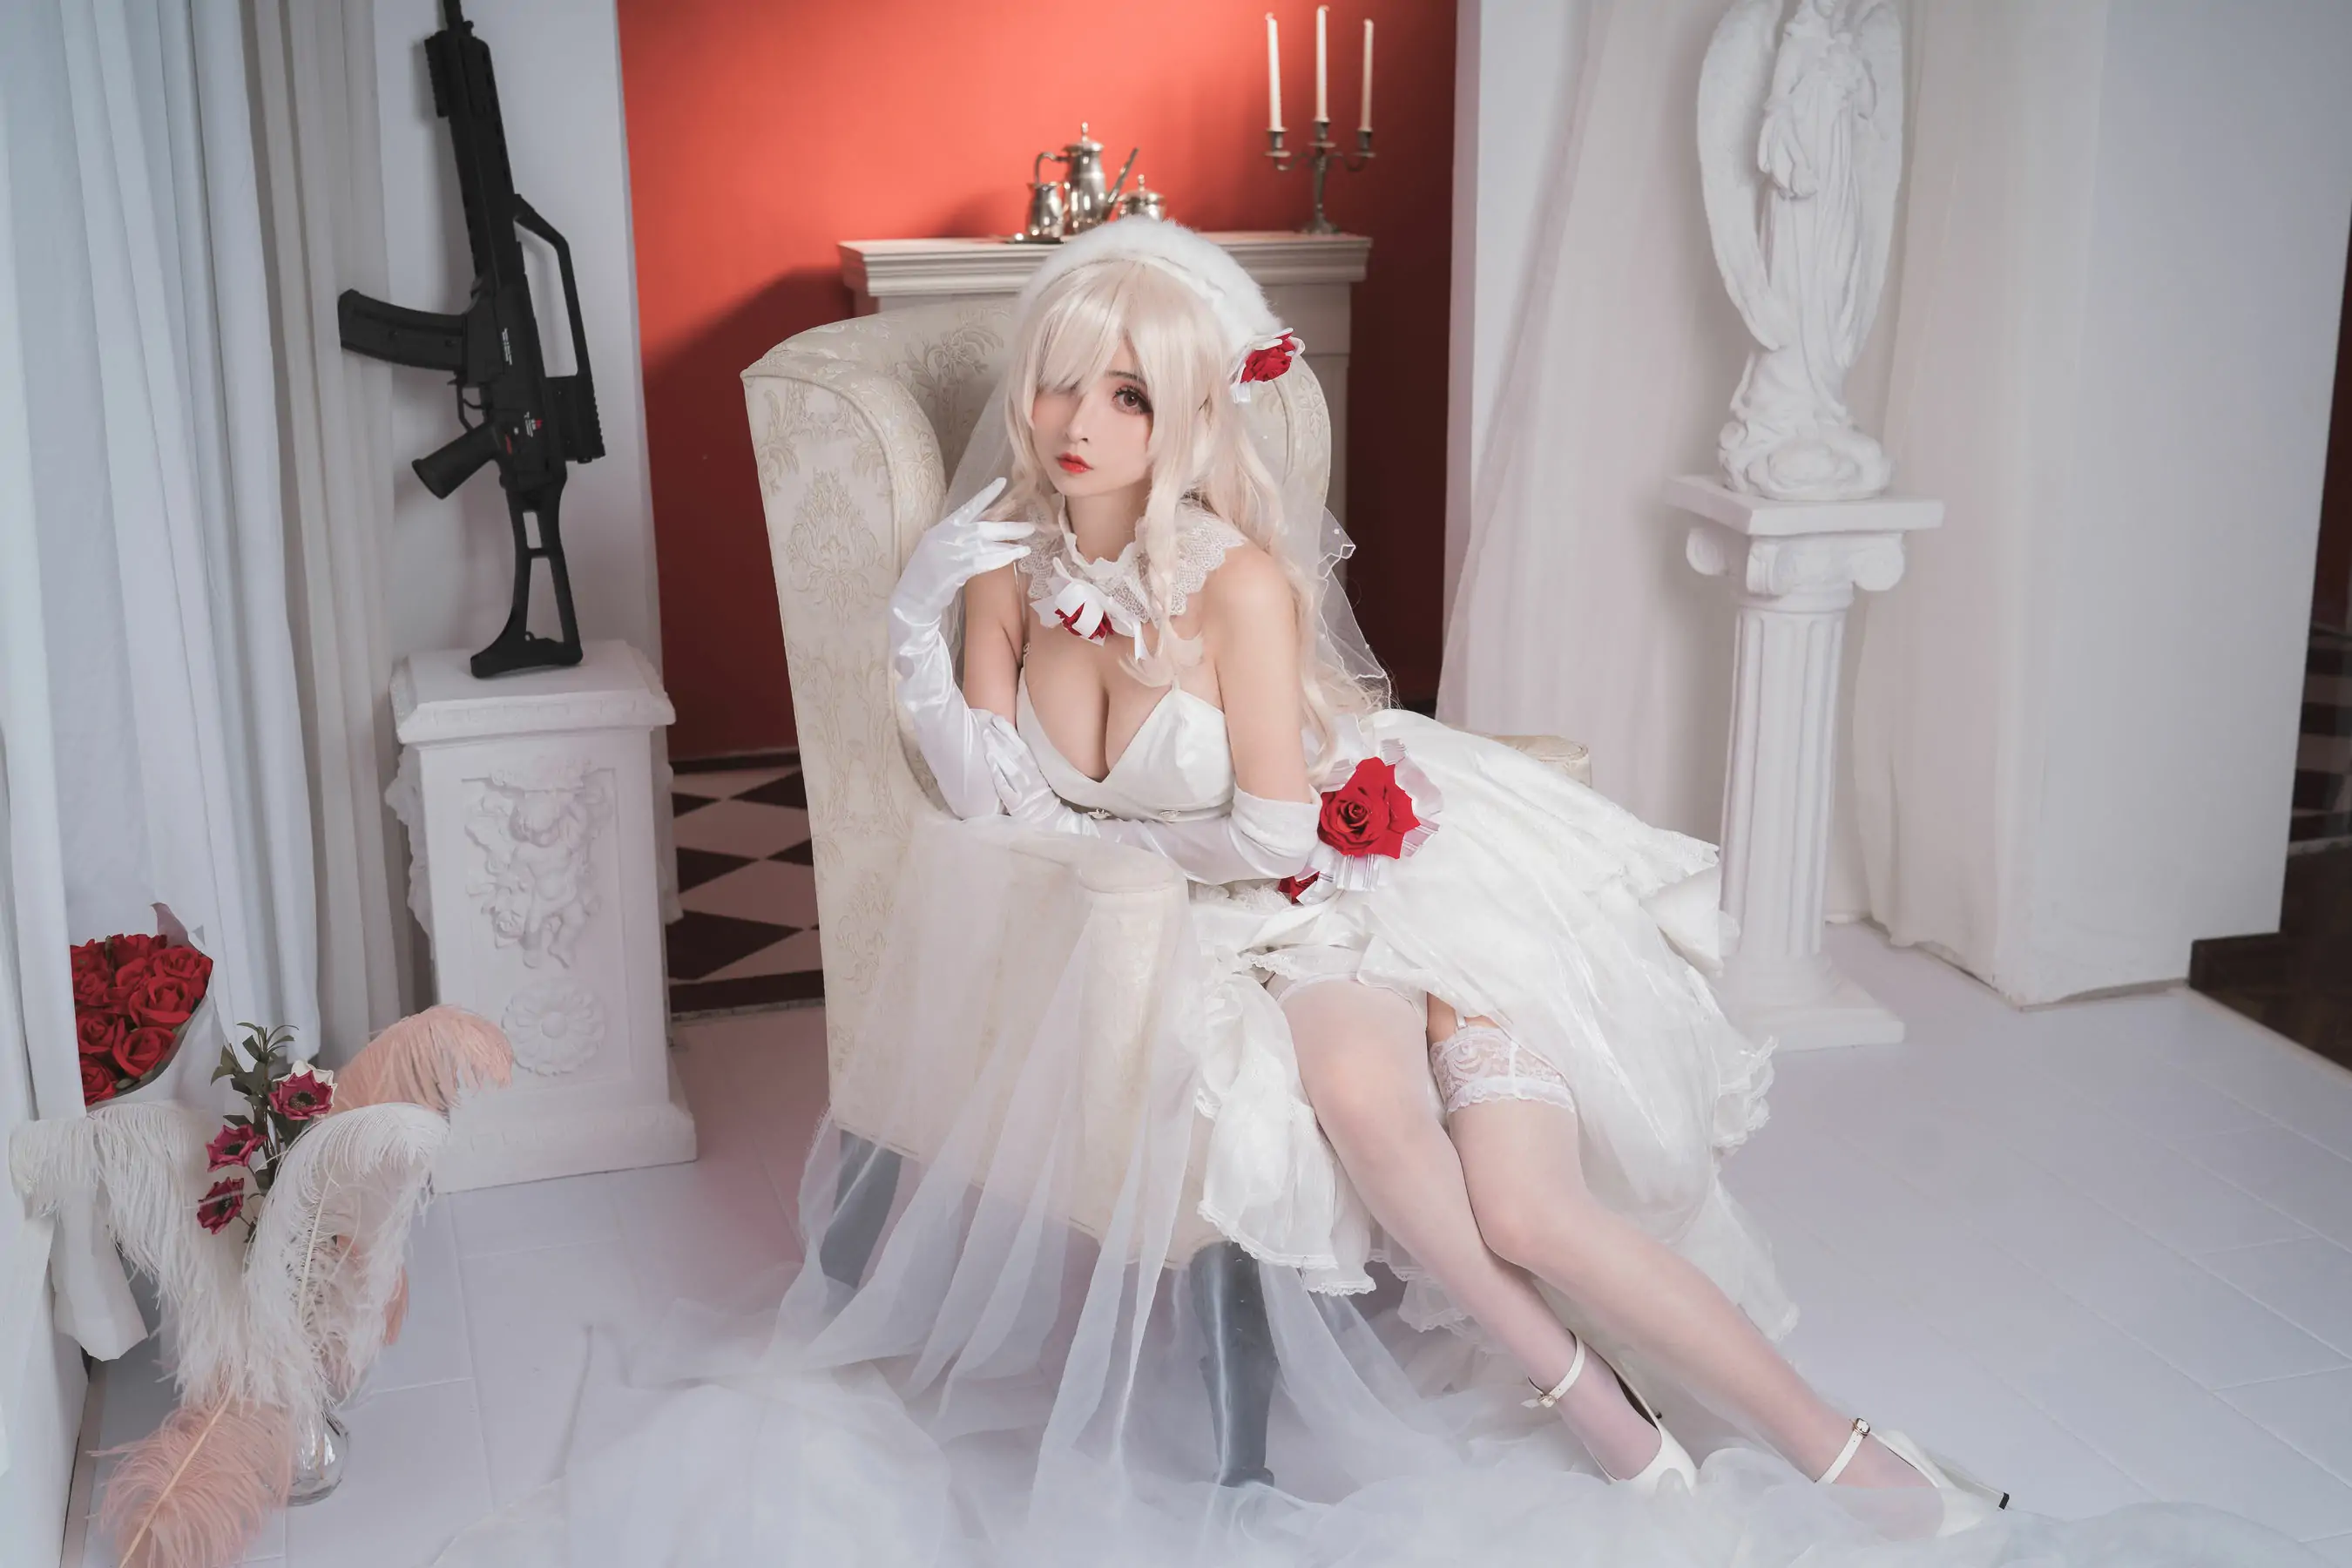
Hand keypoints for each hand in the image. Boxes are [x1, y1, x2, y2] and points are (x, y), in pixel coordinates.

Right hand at [888, 478, 1025, 644]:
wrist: (912, 597)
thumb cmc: (926, 573)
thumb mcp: (937, 546)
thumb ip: (956, 535)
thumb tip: (982, 529)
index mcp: (942, 527)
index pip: (968, 507)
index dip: (986, 495)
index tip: (1002, 483)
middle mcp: (947, 536)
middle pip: (984, 526)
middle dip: (1008, 526)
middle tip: (1029, 526)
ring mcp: (951, 552)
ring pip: (988, 545)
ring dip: (1010, 546)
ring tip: (1027, 546)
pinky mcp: (957, 570)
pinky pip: (985, 562)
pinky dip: (1001, 559)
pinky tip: (1014, 557)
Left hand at [981, 714, 1088, 832]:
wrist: (1054, 822)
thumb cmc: (1044, 802)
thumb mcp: (1040, 781)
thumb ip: (1029, 766)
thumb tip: (1014, 748)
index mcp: (1035, 770)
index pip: (1020, 747)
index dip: (1008, 733)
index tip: (997, 719)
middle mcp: (1029, 777)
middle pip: (1012, 753)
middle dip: (1000, 738)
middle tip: (987, 723)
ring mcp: (1023, 790)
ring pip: (1008, 767)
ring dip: (997, 752)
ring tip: (986, 739)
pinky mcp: (1017, 803)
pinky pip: (1006, 788)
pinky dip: (999, 776)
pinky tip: (990, 765)